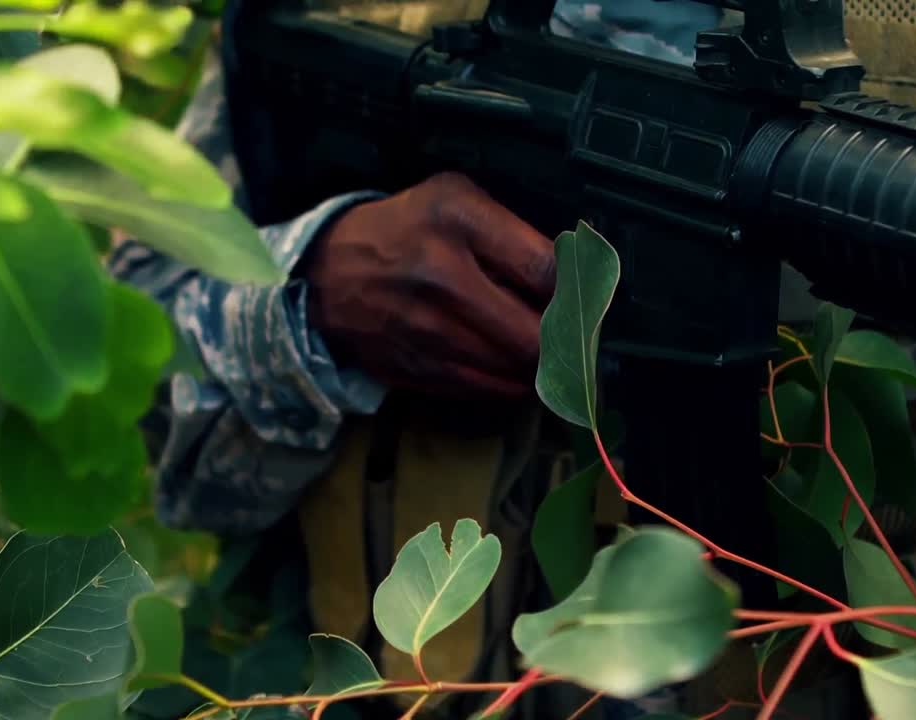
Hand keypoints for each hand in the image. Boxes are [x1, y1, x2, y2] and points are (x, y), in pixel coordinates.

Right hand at [303, 172, 555, 397]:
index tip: (586, 298)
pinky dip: (510, 383)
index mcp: (456, 222)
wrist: (329, 274)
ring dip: (543, 367)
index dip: (577, 290)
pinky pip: (486, 389)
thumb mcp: (454, 198)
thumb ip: (512, 230)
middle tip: (577, 338)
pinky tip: (515, 367)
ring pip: (515, 370)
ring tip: (551, 353)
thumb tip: (572, 276)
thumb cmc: (405, 229)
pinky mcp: (417, 369)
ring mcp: (426, 332)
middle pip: (536, 334)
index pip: (545, 269)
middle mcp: (440, 278)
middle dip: (567, 342)